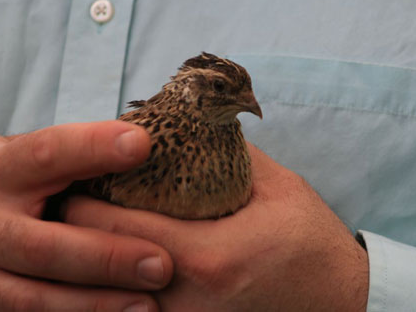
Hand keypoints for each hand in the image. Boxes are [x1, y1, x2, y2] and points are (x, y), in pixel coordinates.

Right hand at [0, 121, 172, 310]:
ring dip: (95, 305)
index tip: (140, 145)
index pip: (46, 154)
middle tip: (160, 264)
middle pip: (46, 246)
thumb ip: (55, 159)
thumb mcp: (4, 159)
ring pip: (35, 299)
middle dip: (107, 257)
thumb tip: (133, 146)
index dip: (93, 147)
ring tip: (148, 305)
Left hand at [64, 143, 368, 310]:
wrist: (340, 300)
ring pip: (107, 295)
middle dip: (80, 229)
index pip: (112, 228)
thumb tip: (185, 122)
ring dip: (96, 259)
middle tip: (75, 198)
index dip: (82, 199)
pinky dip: (119, 282)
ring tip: (94, 226)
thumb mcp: (275, 185)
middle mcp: (187, 301)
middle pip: (97, 266)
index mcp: (208, 257)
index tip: (75, 177)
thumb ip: (224, 150)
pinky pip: (133, 307)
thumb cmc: (310, 241)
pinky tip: (124, 258)